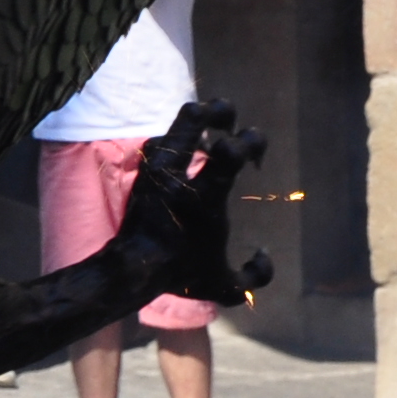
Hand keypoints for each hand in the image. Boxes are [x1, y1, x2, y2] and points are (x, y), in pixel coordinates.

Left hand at [111, 98, 272, 312]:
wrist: (132, 268)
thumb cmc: (181, 274)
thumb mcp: (225, 286)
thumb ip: (256, 276)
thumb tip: (264, 252)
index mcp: (205, 197)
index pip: (230, 151)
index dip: (251, 142)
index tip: (254, 160)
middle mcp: (180, 174)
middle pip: (197, 119)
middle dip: (222, 111)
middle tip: (231, 124)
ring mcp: (159, 165)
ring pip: (181, 119)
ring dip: (204, 114)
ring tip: (217, 121)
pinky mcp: (146, 165)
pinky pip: (168, 136)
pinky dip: (185, 135)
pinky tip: (195, 148)